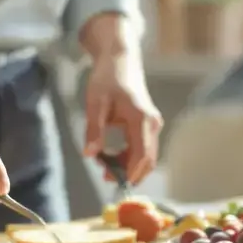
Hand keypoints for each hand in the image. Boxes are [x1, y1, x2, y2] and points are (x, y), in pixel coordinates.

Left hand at [80, 15, 162, 185]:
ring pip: (147, 156)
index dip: (129, 173)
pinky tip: (112, 157)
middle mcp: (152, 124)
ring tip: (105, 167)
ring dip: (129, 166)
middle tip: (106, 178)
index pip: (141, 155)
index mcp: (141, 119)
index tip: (113, 182)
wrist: (120, 60)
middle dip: (129, 173)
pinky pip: (144, 148)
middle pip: (148, 160)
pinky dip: (130, 157)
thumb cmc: (107, 79)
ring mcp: (153, 124)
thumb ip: (93, 130)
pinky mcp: (149, 125)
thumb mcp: (95, 104)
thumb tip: (90, 155)